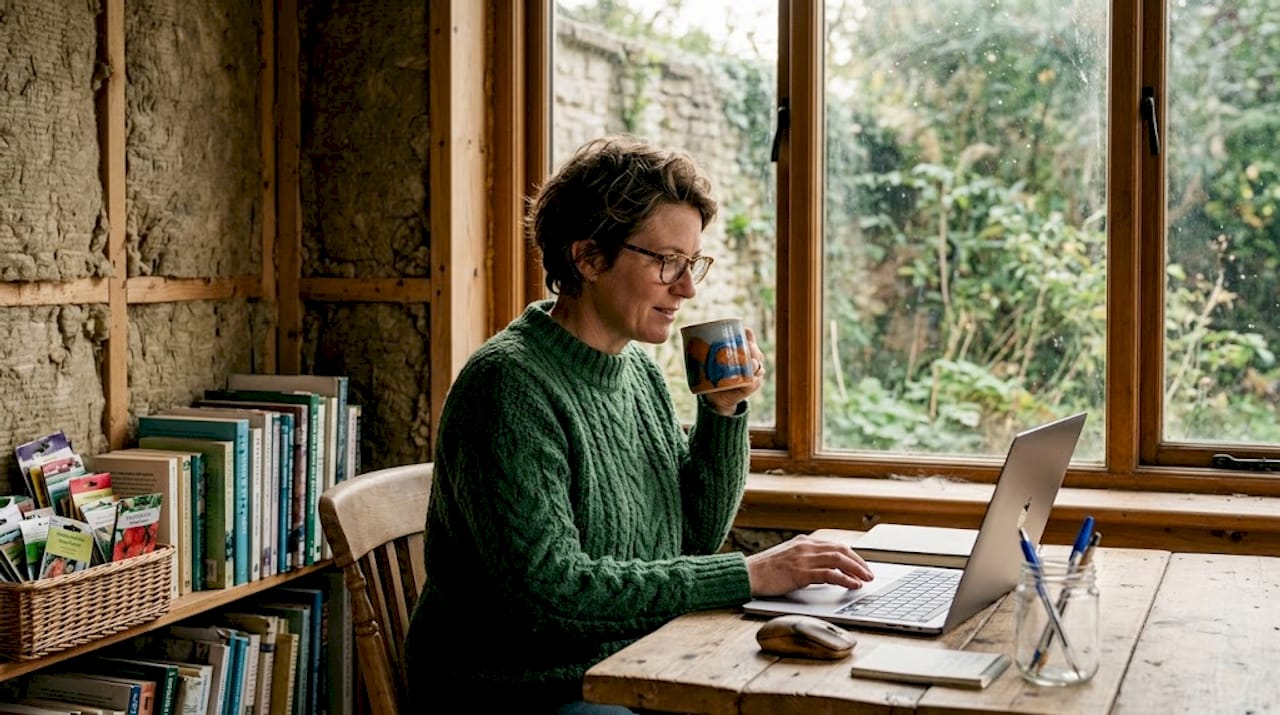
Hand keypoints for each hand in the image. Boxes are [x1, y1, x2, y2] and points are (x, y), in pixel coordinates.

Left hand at [703, 327, 765, 415]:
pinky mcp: (751, 385)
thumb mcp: (706, 362)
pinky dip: (754, 379)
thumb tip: (685, 338)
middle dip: (752, 348)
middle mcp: (747, 359)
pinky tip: (752, 376)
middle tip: (746, 348)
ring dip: (755, 363)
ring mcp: (751, 372)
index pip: (747, 338)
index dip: (748, 335)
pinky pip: (756, 381)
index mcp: (738, 350)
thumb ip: (700, 351)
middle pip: (754, 350)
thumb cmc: (710, 375)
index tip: (745, 332)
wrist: (715, 397)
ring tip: (751, 364)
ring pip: (758, 364)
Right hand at [745, 535, 874, 596]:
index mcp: (803, 542)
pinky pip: (830, 574)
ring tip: (866, 580)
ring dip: (856, 570)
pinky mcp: (801, 572)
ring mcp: (804, 558)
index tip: (860, 565)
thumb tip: (825, 572)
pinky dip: (845, 579)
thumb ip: (805, 561)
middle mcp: (806, 547)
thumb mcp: (788, 559)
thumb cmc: (765, 571)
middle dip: (859, 562)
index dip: (851, 556)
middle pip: (841, 550)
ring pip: (839, 560)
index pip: (835, 545)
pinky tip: (853, 585)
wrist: (748, 574)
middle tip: (869, 574)